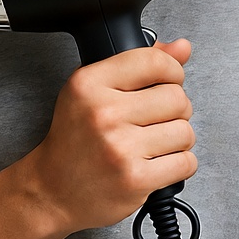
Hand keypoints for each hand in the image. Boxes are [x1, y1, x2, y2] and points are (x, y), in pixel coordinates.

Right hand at [24, 39, 196, 234]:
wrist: (53, 192)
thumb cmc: (76, 138)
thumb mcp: (93, 89)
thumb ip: (139, 64)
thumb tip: (183, 47)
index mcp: (89, 83)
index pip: (153, 61)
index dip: (173, 69)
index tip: (171, 79)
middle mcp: (104, 113)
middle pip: (176, 97)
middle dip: (177, 108)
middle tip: (159, 117)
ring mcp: (120, 148)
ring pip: (185, 131)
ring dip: (179, 138)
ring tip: (157, 142)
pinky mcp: (135, 180)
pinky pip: (186, 162)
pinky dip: (180, 164)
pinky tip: (159, 163)